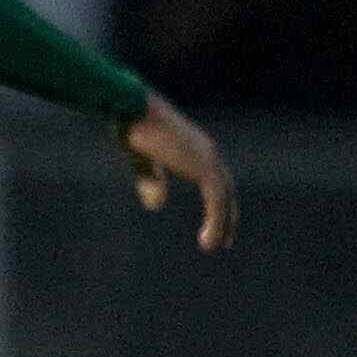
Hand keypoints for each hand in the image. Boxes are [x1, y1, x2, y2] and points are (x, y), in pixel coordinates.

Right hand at [120, 90, 234, 252]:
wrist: (131, 109)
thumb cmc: (131, 125)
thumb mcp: (140, 158)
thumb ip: (150, 179)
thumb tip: (157, 206)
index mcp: (193, 147)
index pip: (214, 180)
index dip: (216, 203)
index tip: (214, 224)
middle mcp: (206, 152)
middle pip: (225, 190)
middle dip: (226, 217)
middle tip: (223, 241)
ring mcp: (207, 159)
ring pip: (223, 199)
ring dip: (221, 226)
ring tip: (210, 247)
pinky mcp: (203, 167)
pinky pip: (217, 201)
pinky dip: (216, 223)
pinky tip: (208, 241)